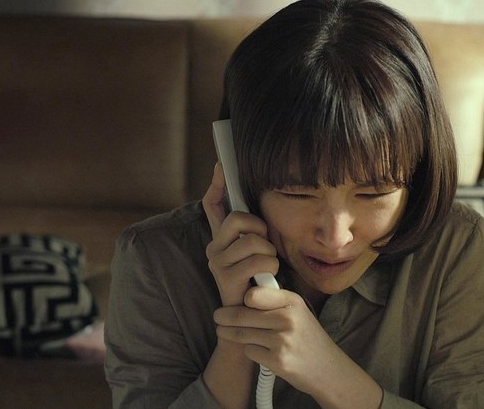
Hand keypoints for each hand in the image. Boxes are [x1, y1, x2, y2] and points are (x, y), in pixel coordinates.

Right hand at [202, 163, 278, 306]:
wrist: (251, 318)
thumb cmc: (258, 282)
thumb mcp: (256, 252)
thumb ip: (252, 230)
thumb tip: (249, 202)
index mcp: (220, 238)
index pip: (213, 203)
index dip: (218, 183)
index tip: (222, 165)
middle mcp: (213, 247)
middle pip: (238, 218)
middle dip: (260, 230)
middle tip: (264, 246)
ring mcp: (216, 262)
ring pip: (253, 240)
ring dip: (269, 252)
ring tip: (266, 266)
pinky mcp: (225, 277)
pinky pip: (258, 259)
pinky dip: (270, 267)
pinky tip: (266, 278)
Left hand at [212, 287, 336, 394]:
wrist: (327, 368)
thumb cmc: (306, 336)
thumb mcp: (297, 311)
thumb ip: (274, 300)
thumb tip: (244, 289)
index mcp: (292, 302)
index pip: (254, 294)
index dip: (243, 298)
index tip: (239, 301)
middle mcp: (288, 319)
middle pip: (242, 315)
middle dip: (224, 317)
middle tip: (217, 316)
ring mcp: (282, 341)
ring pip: (242, 334)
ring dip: (231, 334)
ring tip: (225, 331)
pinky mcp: (277, 361)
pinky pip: (249, 351)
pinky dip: (250, 350)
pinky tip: (260, 350)